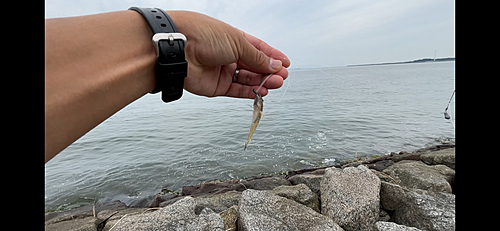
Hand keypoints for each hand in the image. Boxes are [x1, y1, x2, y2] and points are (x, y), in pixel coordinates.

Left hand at [168, 11, 290, 97]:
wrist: (178, 48)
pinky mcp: (215, 86)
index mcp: (233, 38)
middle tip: (282, 77)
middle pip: (254, 65)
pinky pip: (236, 91)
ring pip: (247, 79)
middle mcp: (227, 54)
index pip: (258, 48)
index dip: (273, 56)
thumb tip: (274, 64)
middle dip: (269, 71)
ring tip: (276, 84)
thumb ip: (257, 57)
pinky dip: (249, 92)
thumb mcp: (237, 42)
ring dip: (263, 82)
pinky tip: (262, 91)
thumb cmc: (203, 35)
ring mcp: (221, 71)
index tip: (286, 63)